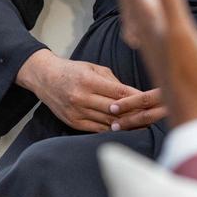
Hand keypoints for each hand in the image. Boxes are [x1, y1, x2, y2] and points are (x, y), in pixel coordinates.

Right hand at [15, 49, 140, 132]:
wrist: (45, 78)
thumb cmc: (72, 71)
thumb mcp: (93, 68)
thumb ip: (113, 82)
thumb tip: (133, 95)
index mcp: (88, 80)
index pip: (119, 93)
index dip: (136, 99)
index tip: (150, 102)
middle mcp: (81, 97)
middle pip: (115, 110)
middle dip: (134, 113)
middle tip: (150, 115)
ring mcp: (76, 111)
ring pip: (107, 121)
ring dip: (125, 124)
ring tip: (140, 124)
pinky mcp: (73, 122)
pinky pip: (97, 129)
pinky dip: (111, 129)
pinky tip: (122, 128)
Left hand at [113, 0, 196, 126]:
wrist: (195, 116)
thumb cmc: (193, 77)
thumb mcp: (181, 32)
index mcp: (150, 20)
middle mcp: (145, 31)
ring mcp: (150, 43)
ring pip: (133, 9)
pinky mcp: (158, 54)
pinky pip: (141, 25)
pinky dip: (139, 10)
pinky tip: (142, 16)